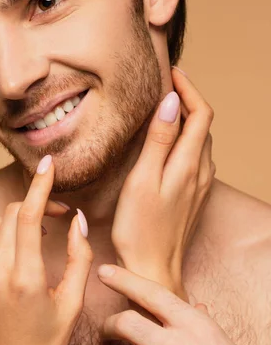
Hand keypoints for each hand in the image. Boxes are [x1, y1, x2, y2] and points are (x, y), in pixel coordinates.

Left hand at [0, 155, 92, 344]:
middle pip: (12, 214)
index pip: (29, 216)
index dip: (40, 186)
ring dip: (13, 220)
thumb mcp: (71, 305)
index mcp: (25, 278)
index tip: (48, 165)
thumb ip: (79, 259)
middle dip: (35, 207)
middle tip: (54, 219)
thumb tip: (78, 221)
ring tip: (30, 236)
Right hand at [111, 67, 215, 294]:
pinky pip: (195, 157)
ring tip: (164, 108)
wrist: (154, 270)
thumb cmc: (141, 230)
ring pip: (200, 141)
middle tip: (164, 85)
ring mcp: (199, 185)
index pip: (201, 113)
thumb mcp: (143, 180)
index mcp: (189, 164)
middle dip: (188, 100)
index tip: (172, 73)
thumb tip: (171, 102)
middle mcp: (201, 172)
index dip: (189, 89)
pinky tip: (166, 144)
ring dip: (187, 119)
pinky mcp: (192, 196)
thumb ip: (158, 141)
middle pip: (203, 124)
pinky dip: (184, 139)